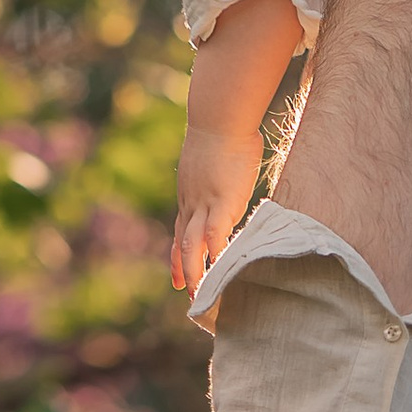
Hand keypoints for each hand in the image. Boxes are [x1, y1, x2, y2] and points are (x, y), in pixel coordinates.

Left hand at [171, 123, 259, 293]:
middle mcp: (192, 202)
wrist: (219, 117)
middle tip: (186, 293)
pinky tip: (221, 274)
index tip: (177, 276)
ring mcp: (204, 204)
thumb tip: (235, 165)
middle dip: (183, 269)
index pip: (181, 228)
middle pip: (182, 242)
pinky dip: (216, 257)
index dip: (178, 254)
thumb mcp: (218, 157)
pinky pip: (215, 237)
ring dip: (195, 271)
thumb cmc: (225, 129)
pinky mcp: (222, 203)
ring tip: (199, 294)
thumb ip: (223, 171)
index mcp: (190, 192)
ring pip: (192, 246)